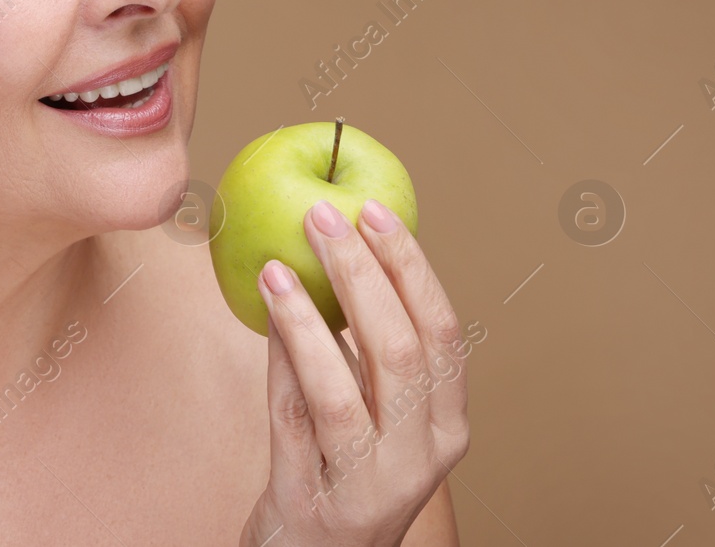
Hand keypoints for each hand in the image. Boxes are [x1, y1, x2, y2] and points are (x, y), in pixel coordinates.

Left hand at [238, 198, 470, 546]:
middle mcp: (421, 460)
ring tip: (279, 266)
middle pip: (401, 351)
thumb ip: (365, 351)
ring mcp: (369, 487)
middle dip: (363, 274)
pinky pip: (296, 417)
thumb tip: (337, 248)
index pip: (444, 333)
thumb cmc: (343, 473)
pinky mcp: (314, 502)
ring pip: (345, 388)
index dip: (411, 267)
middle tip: (322, 218)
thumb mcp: (375, 414)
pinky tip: (267, 313)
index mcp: (447, 427)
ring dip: (310, 317)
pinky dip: (282, 360)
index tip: (375, 213)